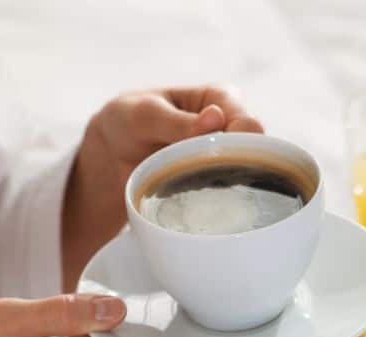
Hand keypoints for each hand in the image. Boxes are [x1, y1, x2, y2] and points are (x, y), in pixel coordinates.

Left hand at [60, 86, 263, 286]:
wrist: (111, 154)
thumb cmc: (128, 121)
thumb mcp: (146, 115)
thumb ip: (179, 121)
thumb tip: (216, 118)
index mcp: (221, 99)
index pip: (247, 122)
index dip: (237, 142)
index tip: (211, 155)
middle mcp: (231, 129)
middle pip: (254, 154)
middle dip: (232, 168)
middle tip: (199, 176)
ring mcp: (226, 160)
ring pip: (244, 179)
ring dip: (222, 189)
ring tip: (191, 191)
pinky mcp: (216, 186)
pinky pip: (228, 198)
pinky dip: (215, 204)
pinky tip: (198, 208)